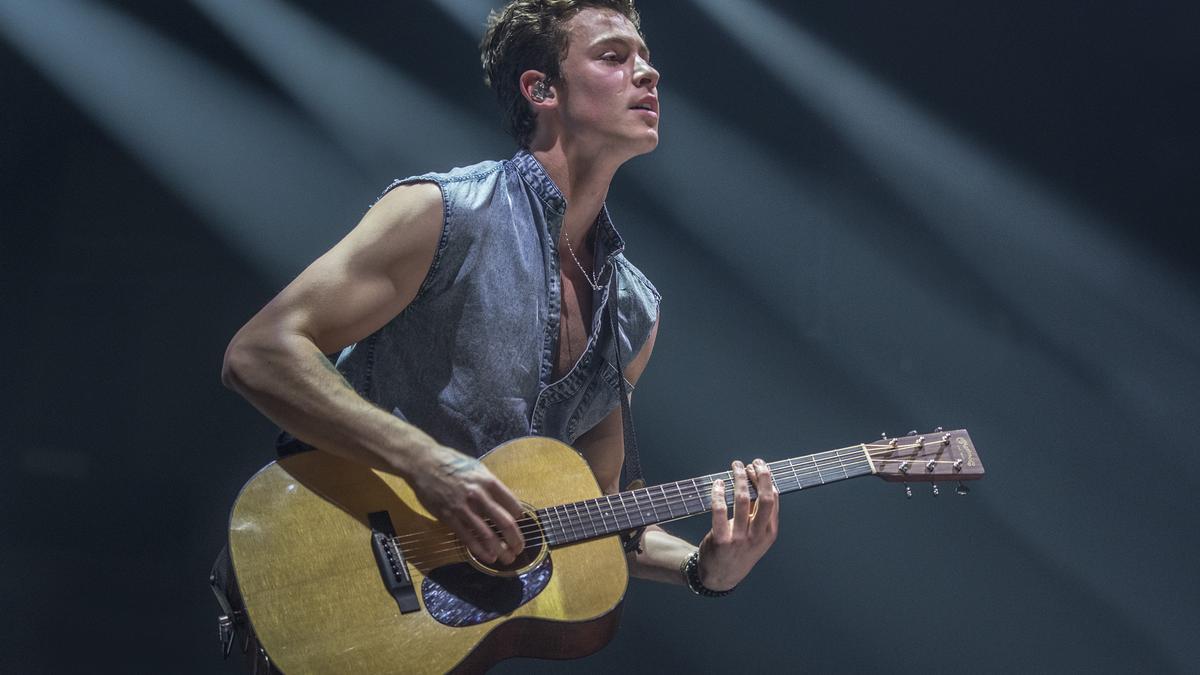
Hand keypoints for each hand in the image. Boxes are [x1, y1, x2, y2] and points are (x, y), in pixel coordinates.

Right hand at [408, 445, 524, 564]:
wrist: (423, 463)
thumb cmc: (451, 463)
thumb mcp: (476, 468)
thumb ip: (490, 485)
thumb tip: (504, 501)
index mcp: (488, 482)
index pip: (512, 504)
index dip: (520, 519)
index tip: (520, 526)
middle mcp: (479, 495)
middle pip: (504, 522)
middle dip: (515, 539)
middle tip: (519, 549)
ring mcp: (463, 508)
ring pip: (487, 535)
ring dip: (500, 550)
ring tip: (507, 558)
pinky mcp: (448, 517)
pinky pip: (467, 538)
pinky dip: (480, 550)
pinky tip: (488, 557)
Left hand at [696, 459, 778, 590]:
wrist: (721, 576)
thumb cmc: (739, 549)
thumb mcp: (756, 536)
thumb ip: (757, 513)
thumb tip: (758, 481)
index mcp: (769, 532)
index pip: (773, 499)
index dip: (766, 480)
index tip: (757, 467)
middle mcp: (757, 535)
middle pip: (764, 498)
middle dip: (760, 475)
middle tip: (752, 463)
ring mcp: (740, 538)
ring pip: (742, 500)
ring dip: (739, 478)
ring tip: (735, 466)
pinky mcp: (721, 540)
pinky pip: (720, 510)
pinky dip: (719, 493)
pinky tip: (718, 484)